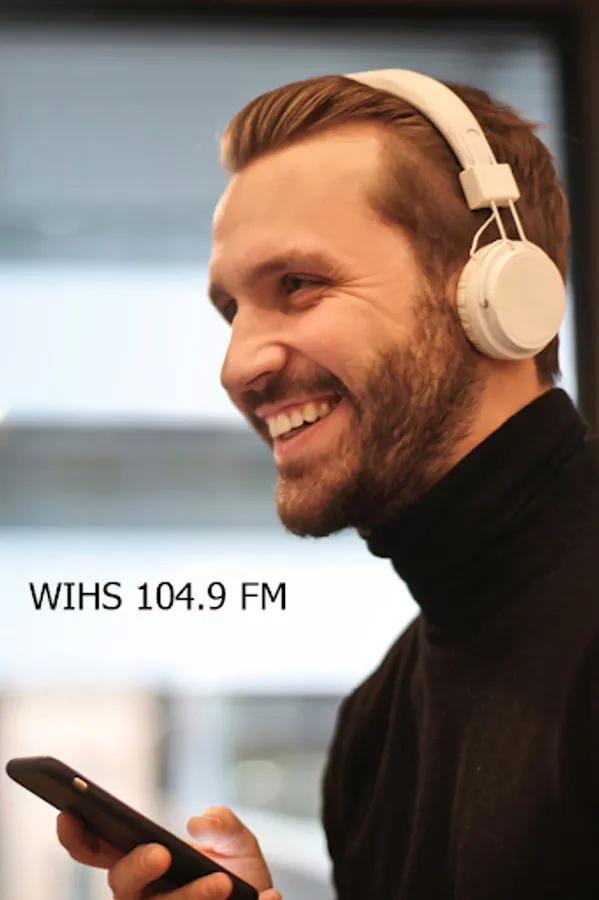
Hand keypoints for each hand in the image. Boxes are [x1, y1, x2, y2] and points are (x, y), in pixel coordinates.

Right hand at [56, 805, 281, 899]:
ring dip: (190, 898)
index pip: (99, 851)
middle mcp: (146, 895)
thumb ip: (222, 824)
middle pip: (121, 886)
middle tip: (161, 852)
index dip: (78, 837)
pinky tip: (267, 896)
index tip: (69, 816)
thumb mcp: (237, 842)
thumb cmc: (240, 875)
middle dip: (136, 868)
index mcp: (144, 863)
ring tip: (223, 883)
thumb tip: (196, 825)